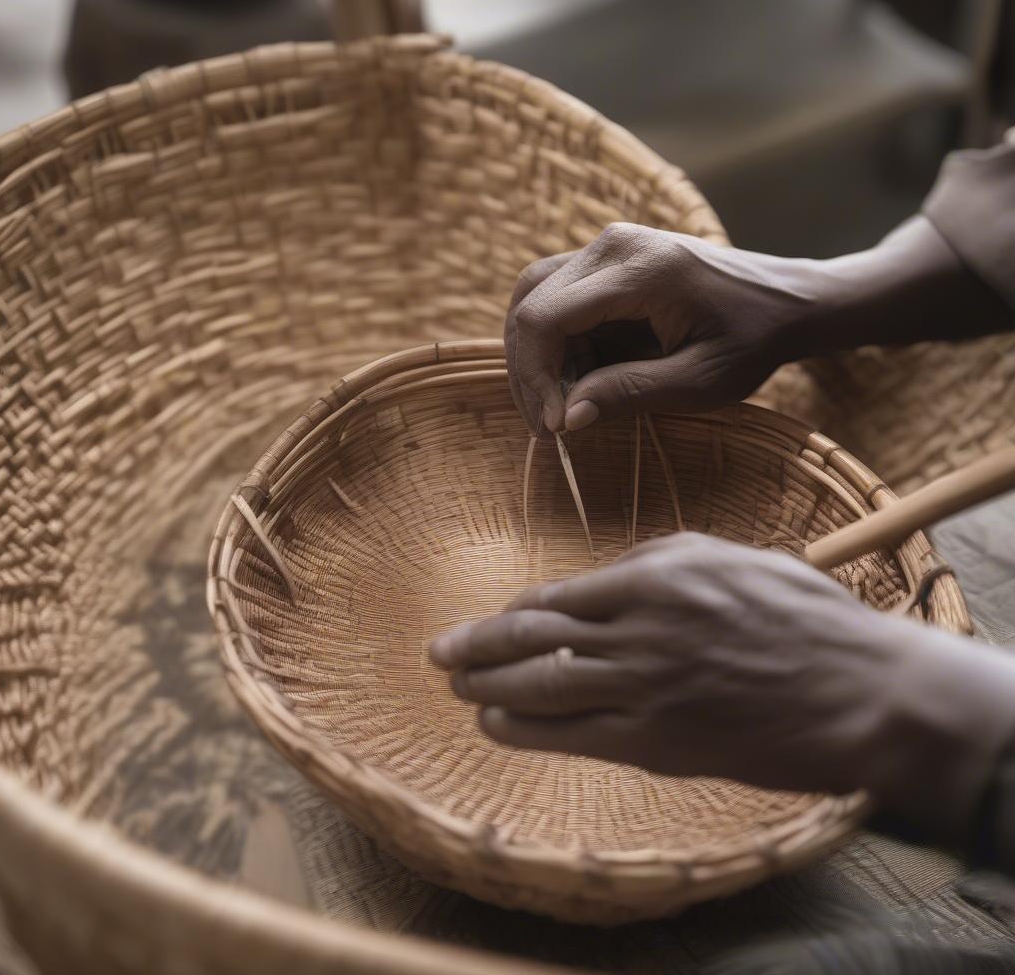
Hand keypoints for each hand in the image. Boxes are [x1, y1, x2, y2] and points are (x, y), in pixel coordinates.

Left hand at [430, 534, 1014, 841]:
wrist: (860, 692)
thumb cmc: (802, 616)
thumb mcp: (731, 556)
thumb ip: (658, 558)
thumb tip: (602, 574)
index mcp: (657, 577)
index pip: (561, 596)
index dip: (517, 610)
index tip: (494, 618)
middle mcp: (640, 630)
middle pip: (536, 639)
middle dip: (479, 645)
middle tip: (438, 652)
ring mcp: (646, 689)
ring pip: (543, 686)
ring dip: (489, 686)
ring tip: (456, 686)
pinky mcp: (659, 742)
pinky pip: (574, 735)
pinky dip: (527, 729)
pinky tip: (496, 724)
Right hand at [506, 218, 1006, 433]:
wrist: (787, 299)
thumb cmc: (754, 340)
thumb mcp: (701, 380)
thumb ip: (630, 393)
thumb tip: (567, 418)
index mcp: (639, 269)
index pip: (545, 317)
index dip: (537, 378)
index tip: (558, 426)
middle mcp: (612, 244)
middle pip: (529, 304)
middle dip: (529, 371)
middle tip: (551, 426)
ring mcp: (608, 246)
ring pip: (534, 297)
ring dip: (537, 356)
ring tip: (563, 405)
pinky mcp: (608, 260)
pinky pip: (557, 297)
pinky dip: (556, 343)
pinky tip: (581, 378)